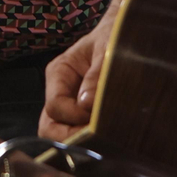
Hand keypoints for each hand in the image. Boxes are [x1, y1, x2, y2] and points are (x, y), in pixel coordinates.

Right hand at [39, 21, 111, 140]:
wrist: (128, 35)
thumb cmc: (114, 37)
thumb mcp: (107, 50)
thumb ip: (96, 75)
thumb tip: (86, 104)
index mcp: (59, 73)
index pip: (55, 106)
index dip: (74, 116)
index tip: (97, 115)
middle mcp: (59, 91)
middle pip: (49, 127)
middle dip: (70, 137)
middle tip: (97, 137)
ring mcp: (70, 105)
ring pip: (61, 135)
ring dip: (80, 140)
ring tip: (104, 137)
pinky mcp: (85, 115)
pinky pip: (78, 134)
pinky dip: (90, 140)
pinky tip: (108, 135)